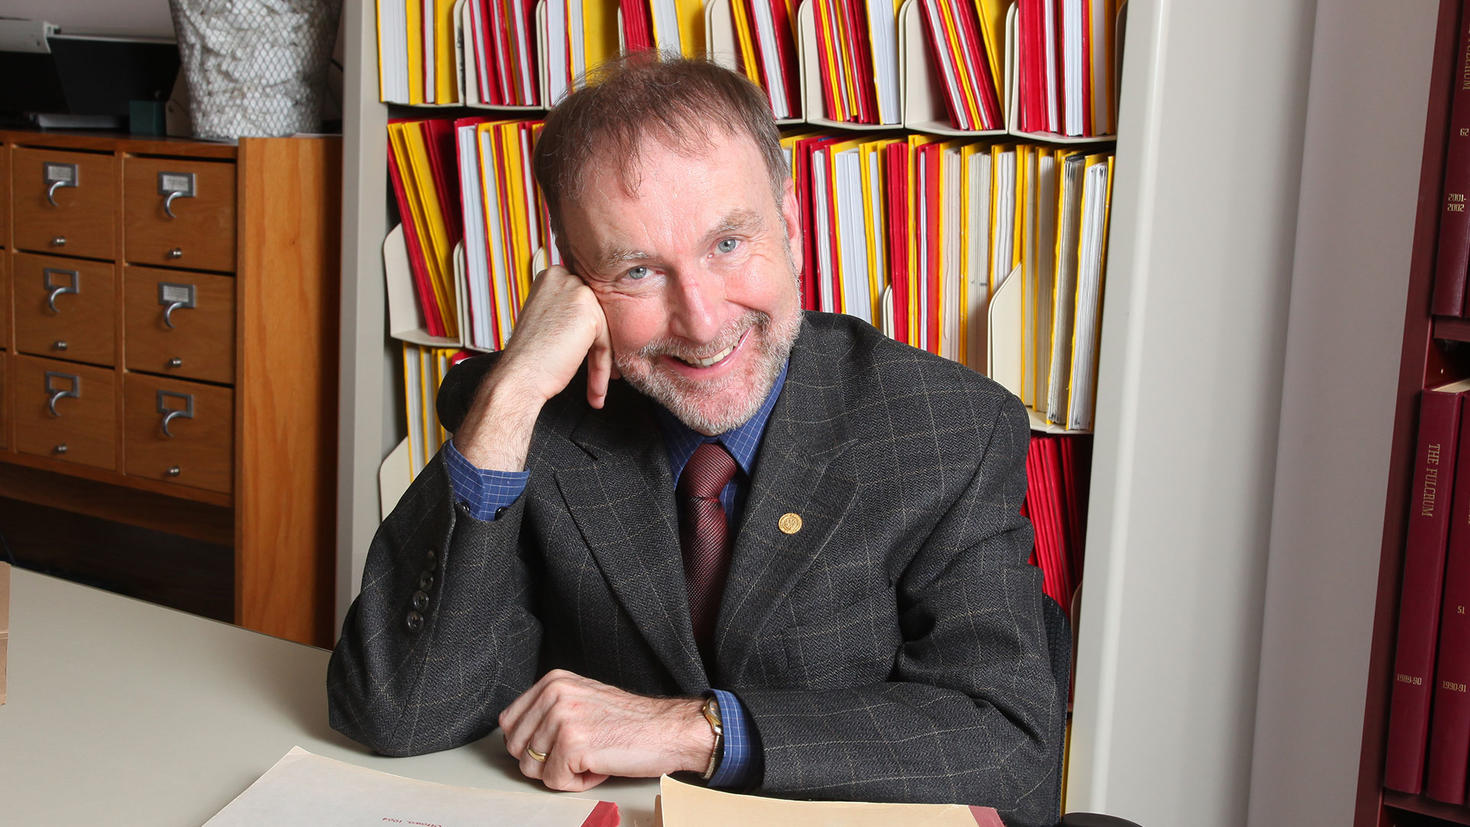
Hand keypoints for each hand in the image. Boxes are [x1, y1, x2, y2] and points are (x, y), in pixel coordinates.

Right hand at [454, 266, 616, 470]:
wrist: (518, 377)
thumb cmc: (529, 357)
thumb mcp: (547, 319)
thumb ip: (567, 311)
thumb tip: (591, 318)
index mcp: (551, 276)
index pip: (584, 302)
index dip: (588, 332)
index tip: (589, 355)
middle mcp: (563, 278)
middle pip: (597, 314)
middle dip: (599, 346)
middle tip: (601, 374)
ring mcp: (576, 292)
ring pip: (603, 330)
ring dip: (601, 362)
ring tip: (595, 388)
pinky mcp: (589, 313)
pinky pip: (606, 343)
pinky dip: (601, 368)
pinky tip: (595, 389)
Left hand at [499, 669, 713, 791]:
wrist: (668, 730)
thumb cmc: (630, 722)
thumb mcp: (582, 699)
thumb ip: (548, 709)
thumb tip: (518, 736)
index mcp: (553, 681)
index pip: (509, 723)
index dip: (530, 745)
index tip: (556, 746)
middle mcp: (554, 695)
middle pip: (517, 748)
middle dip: (544, 761)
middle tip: (577, 754)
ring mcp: (562, 719)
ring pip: (533, 769)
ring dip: (563, 773)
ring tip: (591, 758)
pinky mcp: (572, 745)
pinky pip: (554, 782)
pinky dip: (577, 784)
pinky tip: (598, 767)